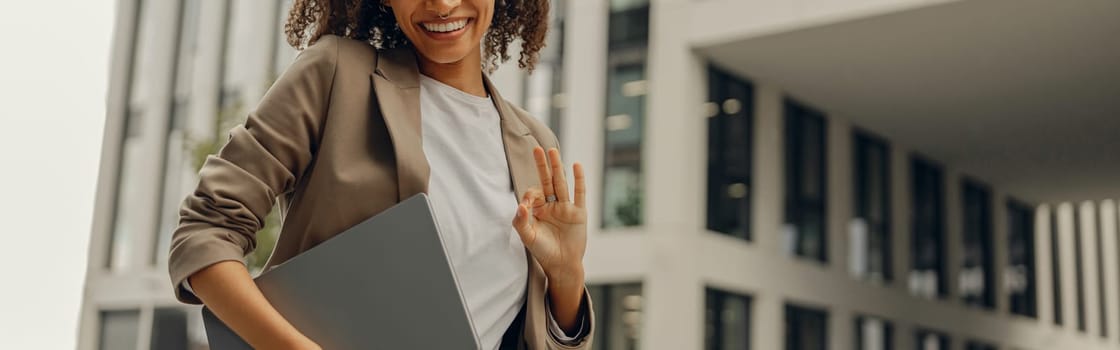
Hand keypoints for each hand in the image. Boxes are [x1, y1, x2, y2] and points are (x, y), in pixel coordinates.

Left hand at [512, 147, 587, 285]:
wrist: (563, 265)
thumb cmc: (544, 252)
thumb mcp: (528, 238)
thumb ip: (521, 222)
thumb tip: (521, 205)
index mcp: (539, 210)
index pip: (533, 193)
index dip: (529, 195)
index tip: (527, 206)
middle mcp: (552, 205)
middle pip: (547, 181)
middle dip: (542, 165)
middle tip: (537, 148)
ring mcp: (566, 207)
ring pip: (561, 183)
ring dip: (557, 167)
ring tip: (552, 151)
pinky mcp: (579, 212)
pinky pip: (579, 193)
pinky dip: (578, 179)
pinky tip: (576, 166)